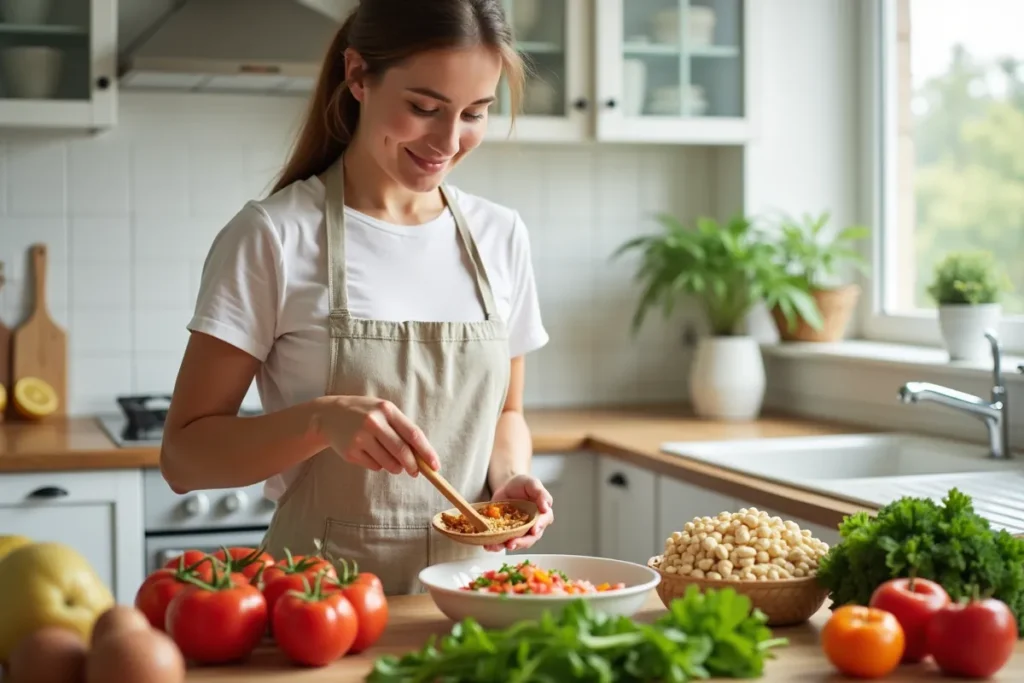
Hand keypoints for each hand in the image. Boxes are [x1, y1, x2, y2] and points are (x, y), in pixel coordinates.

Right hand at [316, 396, 440, 475]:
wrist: (328, 415)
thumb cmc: (364, 413)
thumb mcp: (383, 412)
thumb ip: (402, 429)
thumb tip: (422, 456)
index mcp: (387, 410)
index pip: (413, 434)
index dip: (426, 452)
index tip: (435, 466)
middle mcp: (373, 422)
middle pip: (401, 451)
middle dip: (412, 465)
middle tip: (415, 472)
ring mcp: (360, 438)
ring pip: (388, 463)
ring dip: (395, 467)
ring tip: (391, 460)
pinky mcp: (350, 452)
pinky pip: (374, 466)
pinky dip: (379, 465)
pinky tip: (371, 454)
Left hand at [484, 474, 553, 551]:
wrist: (506, 487)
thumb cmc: (522, 484)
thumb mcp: (532, 483)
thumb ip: (540, 493)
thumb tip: (547, 507)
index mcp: (541, 515)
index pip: (543, 522)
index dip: (539, 527)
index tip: (533, 530)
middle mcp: (532, 526)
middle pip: (530, 538)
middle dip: (521, 543)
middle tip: (511, 544)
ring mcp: (518, 531)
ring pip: (515, 543)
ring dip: (505, 546)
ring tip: (495, 546)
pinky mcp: (506, 533)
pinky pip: (502, 542)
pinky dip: (495, 545)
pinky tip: (487, 546)